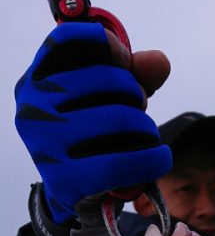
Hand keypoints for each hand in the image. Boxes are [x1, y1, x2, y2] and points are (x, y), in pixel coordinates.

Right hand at [15, 23, 171, 223]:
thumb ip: (133, 74)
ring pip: (120, 119)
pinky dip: (153, 159)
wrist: (73, 195)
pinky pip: (123, 163)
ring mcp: (46, 145)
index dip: (106, 43)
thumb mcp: (107, 100)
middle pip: (106, 79)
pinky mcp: (66, 180)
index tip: (126, 60)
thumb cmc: (91, 137)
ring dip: (148, 128)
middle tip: (141, 111)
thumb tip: (158, 62)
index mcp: (37, 80)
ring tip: (147, 138)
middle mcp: (33, 108)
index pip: (67, 41)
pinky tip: (161, 158)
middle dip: (137, 94)